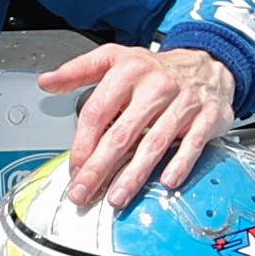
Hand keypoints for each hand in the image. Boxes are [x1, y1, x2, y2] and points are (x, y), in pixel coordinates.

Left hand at [42, 41, 239, 206]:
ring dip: (134, 175)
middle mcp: (156, 86)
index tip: (75, 167)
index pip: (98, 112)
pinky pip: (192, 144)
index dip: (83, 143)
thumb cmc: (156, 69)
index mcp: (129, 72)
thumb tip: (47, 82)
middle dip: (100, 168)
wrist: (207, 63)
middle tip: (83, 191)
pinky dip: (180, 164)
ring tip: (116, 197)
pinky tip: (166, 182)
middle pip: (122, 134)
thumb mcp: (115, 58)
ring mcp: (184, 103)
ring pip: (154, 144)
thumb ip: (78, 71)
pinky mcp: (207, 117)